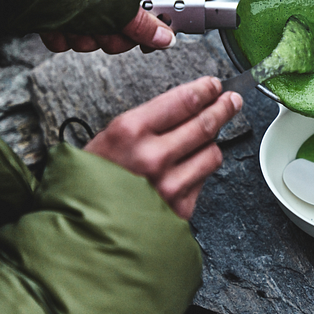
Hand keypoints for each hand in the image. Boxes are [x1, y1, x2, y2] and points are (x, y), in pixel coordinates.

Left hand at [40, 0, 174, 53]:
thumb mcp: (118, 1)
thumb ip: (144, 24)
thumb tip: (167, 38)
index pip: (158, 2)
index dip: (155, 26)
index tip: (148, 42)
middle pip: (125, 23)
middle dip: (113, 36)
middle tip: (105, 34)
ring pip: (94, 32)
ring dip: (84, 37)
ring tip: (73, 26)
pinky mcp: (52, 5)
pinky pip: (65, 32)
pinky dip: (60, 34)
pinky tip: (54, 26)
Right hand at [84, 76, 242, 218]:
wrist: (82, 227)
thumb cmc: (93, 180)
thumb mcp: (112, 137)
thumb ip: (152, 120)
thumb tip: (192, 104)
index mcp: (131, 131)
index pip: (185, 100)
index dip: (206, 90)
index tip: (214, 86)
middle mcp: (153, 157)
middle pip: (205, 124)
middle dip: (223, 108)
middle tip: (231, 101)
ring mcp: (169, 185)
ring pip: (212, 153)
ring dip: (210, 144)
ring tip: (202, 140)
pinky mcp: (180, 209)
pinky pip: (203, 180)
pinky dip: (198, 172)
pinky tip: (184, 171)